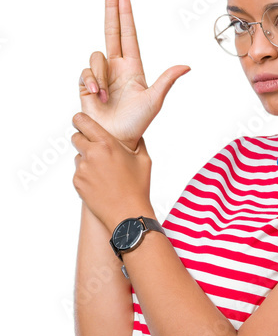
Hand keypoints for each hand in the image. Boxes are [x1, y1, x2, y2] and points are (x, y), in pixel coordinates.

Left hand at [71, 112, 153, 232]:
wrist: (127, 215)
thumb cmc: (138, 187)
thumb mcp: (144, 160)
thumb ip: (137, 142)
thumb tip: (134, 134)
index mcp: (106, 144)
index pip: (82, 121)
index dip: (80, 120)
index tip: (82, 123)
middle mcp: (91, 154)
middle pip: (75, 137)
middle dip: (84, 141)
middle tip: (96, 150)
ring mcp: (82, 170)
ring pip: (78, 157)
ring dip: (87, 160)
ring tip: (104, 173)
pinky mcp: (77, 183)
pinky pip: (79, 173)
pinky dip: (87, 175)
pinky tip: (101, 184)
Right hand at [78, 0, 190, 151]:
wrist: (117, 139)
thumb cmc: (137, 123)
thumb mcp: (154, 101)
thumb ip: (166, 81)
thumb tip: (186, 66)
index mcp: (133, 67)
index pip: (128, 35)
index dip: (126, 15)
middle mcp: (116, 67)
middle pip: (111, 30)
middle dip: (111, 7)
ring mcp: (101, 75)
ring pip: (96, 57)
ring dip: (99, 76)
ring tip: (104, 95)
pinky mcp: (87, 85)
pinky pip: (85, 73)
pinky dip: (91, 83)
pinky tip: (96, 97)